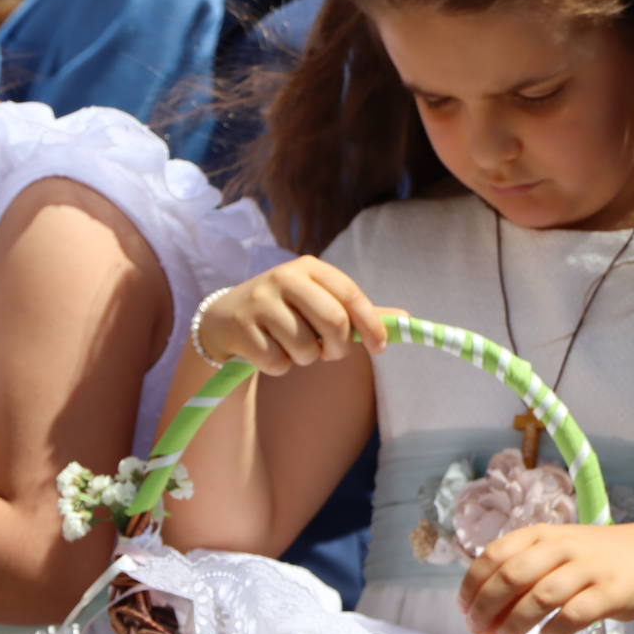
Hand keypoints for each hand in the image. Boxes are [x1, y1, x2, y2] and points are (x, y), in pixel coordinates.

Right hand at [200, 255, 396, 374]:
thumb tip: (405, 319)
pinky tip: (268, 350)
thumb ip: (358, 311)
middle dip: (339, 349)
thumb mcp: (319, 302)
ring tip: (292, 346)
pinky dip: (279, 366)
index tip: (380, 348)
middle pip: (334, 322)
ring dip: (305, 358)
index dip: (371, 324)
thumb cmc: (286, 311)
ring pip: (306, 347)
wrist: (227, 318)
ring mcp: (260, 301)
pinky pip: (278, 362)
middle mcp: (284, 277)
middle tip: (330, 353)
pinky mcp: (242, 327)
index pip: (351, 294)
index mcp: (310, 267)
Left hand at [457, 523, 633, 633]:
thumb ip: (523, 570)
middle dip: (487, 606)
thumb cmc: (592, 559)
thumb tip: (481, 606)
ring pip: (540, 597)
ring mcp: (587, 569)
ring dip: (514, 624)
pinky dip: (554, 630)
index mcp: (541, 534)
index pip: (495, 554)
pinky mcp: (610, 593)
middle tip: (477, 630)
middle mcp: (562, 547)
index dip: (473, 584)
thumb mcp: (555, 551)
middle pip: (512, 576)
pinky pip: (575, 614)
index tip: (463, 609)